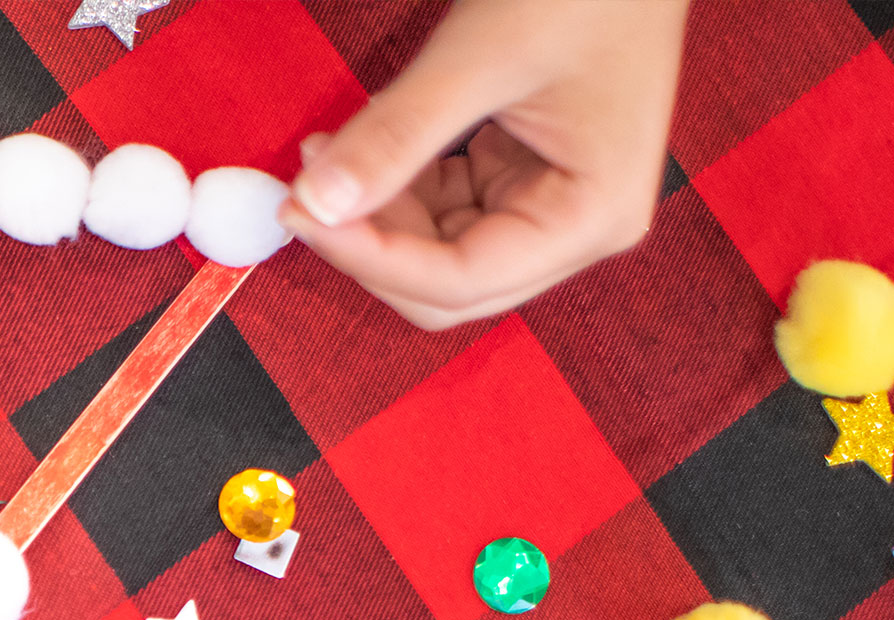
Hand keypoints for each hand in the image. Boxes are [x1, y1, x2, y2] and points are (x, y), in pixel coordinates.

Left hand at [278, 0, 687, 328]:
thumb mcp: (479, 58)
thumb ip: (396, 136)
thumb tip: (317, 203)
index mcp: (591, 216)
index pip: (460, 279)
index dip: (370, 257)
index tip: (302, 214)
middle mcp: (579, 228)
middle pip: (450, 287)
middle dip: (372, 247)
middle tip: (302, 198)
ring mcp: (553, 205)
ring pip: (439, 253)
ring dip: (377, 216)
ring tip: (325, 155)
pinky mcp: (525, 177)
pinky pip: (446, 208)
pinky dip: (398, 186)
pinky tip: (362, 148)